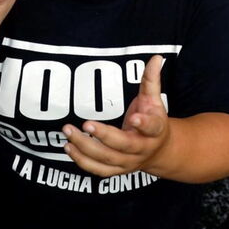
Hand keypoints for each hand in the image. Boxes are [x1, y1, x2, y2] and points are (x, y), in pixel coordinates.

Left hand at [63, 55, 169, 176]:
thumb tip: (156, 57)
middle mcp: (143, 149)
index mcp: (156, 130)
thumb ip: (151, 79)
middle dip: (104, 136)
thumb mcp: (154, 100)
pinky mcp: (117, 170)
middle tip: (85, 123)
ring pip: (107, 159)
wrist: (159, 150)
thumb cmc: (153, 120)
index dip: (143, 123)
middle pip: (124, 145)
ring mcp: (129, 162)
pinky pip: (98, 170)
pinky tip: (68, 147)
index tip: (133, 117)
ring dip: (86, 148)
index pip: (152, 127)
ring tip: (68, 132)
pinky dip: (82, 161)